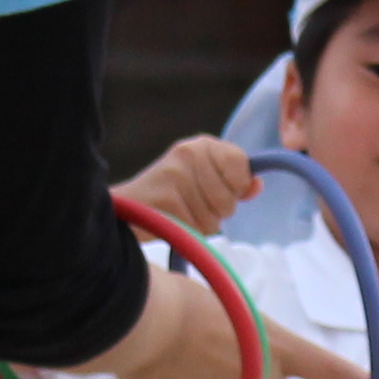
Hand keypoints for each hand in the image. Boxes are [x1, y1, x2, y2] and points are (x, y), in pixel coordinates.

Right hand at [118, 136, 251, 239]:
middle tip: (190, 204)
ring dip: (202, 224)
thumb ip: (233, 180)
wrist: (121, 209)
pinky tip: (172, 221)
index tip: (218, 189)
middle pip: (230, 199)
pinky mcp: (167, 200)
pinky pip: (198, 229)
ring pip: (216, 219)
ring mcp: (177, 176)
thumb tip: (257, 185)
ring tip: (180, 213)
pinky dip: (189, 233)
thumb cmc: (167, 196)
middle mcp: (189, 154)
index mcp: (200, 145)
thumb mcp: (201, 179)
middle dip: (217, 211)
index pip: (240, 164)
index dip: (236, 186)